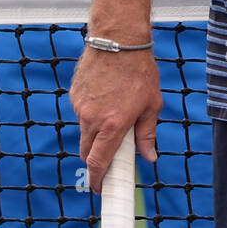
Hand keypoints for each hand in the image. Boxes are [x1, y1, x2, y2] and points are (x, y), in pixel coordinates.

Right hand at [69, 46, 162, 193]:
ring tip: (114, 114)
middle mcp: (92, 119)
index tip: (100, 189)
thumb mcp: (152, 104)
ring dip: (95, 134)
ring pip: (84, 132)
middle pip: (86, 152)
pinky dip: (91, 115)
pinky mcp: (74, 95)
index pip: (98, 163)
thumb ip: (147, 133)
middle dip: (95, 160)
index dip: (97, 180)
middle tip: (109, 158)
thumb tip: (149, 156)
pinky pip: (81, 113)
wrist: (117, 39)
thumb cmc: (140, 70)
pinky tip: (106, 98)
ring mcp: (80, 107)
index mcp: (112, 126)